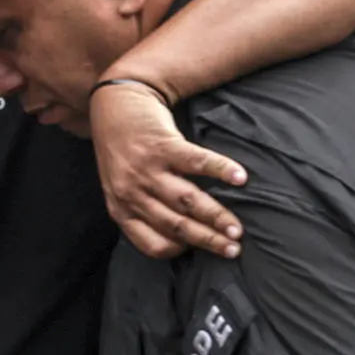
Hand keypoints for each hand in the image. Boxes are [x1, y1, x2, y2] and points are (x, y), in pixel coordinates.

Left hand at [89, 81, 246, 259]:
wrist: (113, 104)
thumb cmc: (121, 150)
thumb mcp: (119, 186)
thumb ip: (141, 209)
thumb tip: (178, 237)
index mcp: (121, 208)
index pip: (153, 243)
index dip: (180, 250)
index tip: (201, 250)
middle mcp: (132, 193)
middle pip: (176, 225)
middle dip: (208, 240)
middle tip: (234, 250)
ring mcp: (147, 170)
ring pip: (188, 201)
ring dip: (216, 216)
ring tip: (237, 229)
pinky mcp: (163, 145)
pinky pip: (197, 163)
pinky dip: (221, 170)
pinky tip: (240, 178)